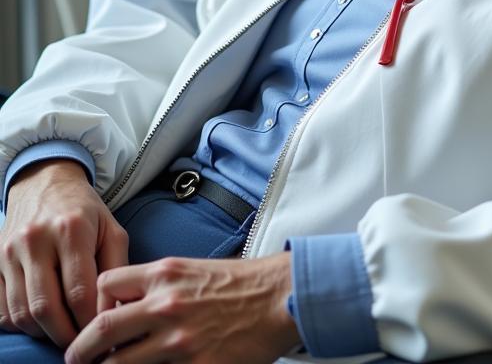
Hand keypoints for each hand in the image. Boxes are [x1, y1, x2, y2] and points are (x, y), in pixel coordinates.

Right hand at [0, 159, 127, 346]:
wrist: (45, 183)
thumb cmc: (85, 212)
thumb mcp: (111, 229)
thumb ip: (117, 268)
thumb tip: (116, 311)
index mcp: (71, 229)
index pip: (79, 291)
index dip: (91, 320)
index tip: (104, 333)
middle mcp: (35, 240)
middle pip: (45, 308)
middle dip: (66, 334)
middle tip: (83, 344)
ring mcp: (8, 253)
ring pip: (21, 313)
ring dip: (44, 333)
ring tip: (65, 334)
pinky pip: (2, 310)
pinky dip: (22, 324)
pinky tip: (42, 323)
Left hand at [65, 252, 298, 363]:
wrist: (283, 297)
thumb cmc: (245, 282)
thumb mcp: (197, 268)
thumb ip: (162, 284)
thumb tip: (132, 306)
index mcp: (166, 273)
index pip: (106, 284)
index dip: (94, 304)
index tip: (94, 320)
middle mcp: (166, 305)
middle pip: (101, 329)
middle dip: (81, 350)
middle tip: (77, 359)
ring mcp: (178, 340)